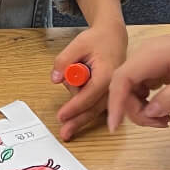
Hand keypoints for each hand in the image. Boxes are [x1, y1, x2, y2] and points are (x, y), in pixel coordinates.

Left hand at [52, 21, 127, 140]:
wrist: (114, 36)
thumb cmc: (98, 40)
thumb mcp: (78, 44)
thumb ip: (64, 60)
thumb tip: (55, 79)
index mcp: (108, 74)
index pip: (89, 95)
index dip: (74, 107)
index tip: (61, 116)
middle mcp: (113, 86)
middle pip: (94, 109)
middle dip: (78, 121)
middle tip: (65, 133)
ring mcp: (112, 92)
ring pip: (94, 109)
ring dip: (79, 108)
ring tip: (75, 73)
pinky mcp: (109, 94)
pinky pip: (96, 104)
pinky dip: (85, 105)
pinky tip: (76, 93)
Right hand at [108, 32, 169, 130]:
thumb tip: (149, 111)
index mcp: (156, 54)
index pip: (123, 77)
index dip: (115, 102)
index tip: (115, 126)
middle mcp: (148, 53)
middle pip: (123, 83)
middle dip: (133, 109)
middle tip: (158, 124)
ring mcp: (151, 58)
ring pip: (130, 86)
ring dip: (140, 108)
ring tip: (164, 120)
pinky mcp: (156, 66)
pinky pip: (141, 86)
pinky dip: (147, 102)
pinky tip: (164, 111)